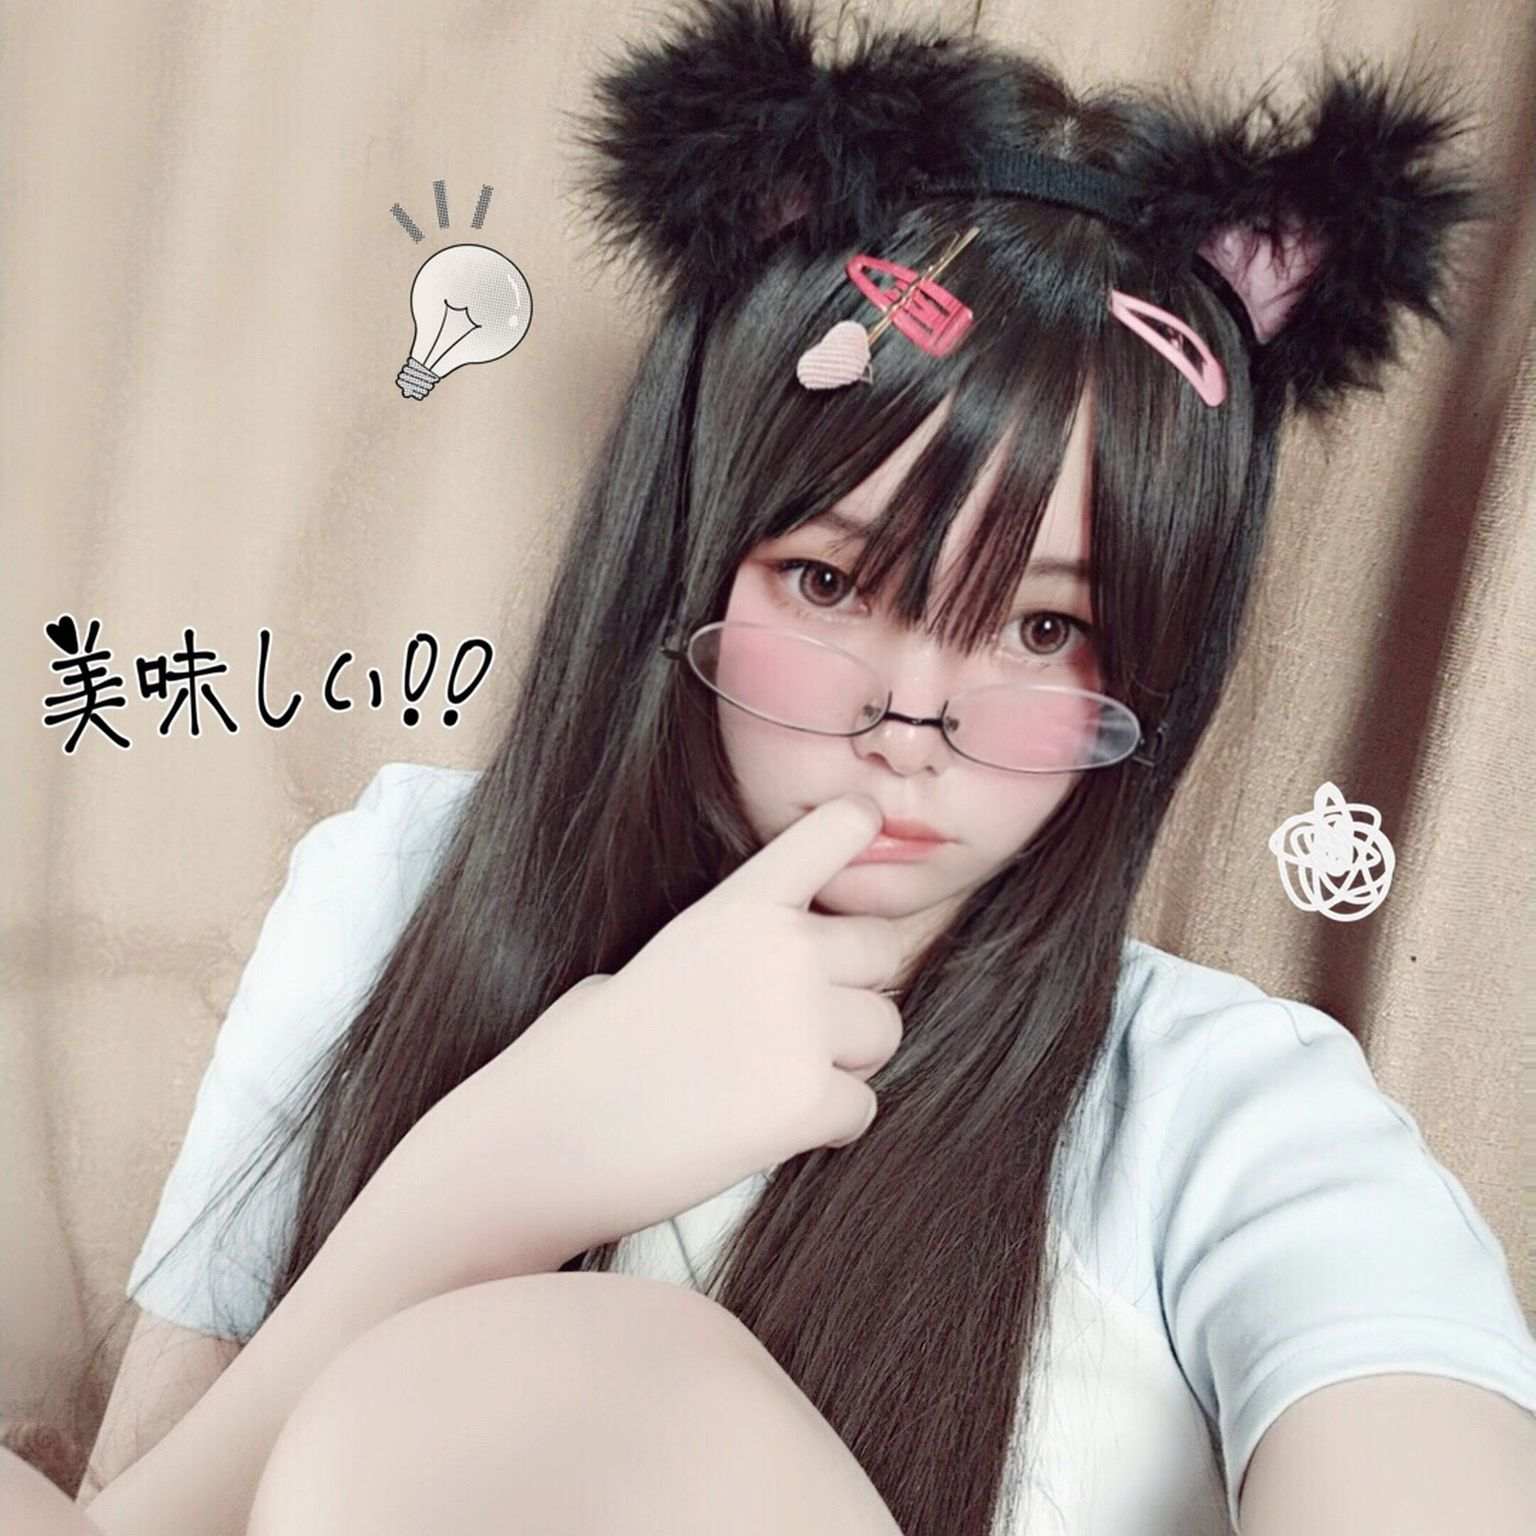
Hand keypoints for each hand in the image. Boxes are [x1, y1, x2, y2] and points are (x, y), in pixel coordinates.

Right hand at [515, 793, 904, 1243]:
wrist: (549, 1133)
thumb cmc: (585, 1051)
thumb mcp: (661, 957)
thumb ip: (737, 947)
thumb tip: (783, 973)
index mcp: (739, 905)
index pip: (832, 832)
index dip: (857, 826)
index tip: (867, 819)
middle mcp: (784, 949)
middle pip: (883, 949)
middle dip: (853, 987)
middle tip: (795, 1028)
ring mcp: (802, 1024)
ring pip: (884, 1031)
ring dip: (846, 1060)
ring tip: (770, 1083)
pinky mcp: (809, 1100)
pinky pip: (862, 1107)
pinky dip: (827, 1125)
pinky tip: (766, 1129)